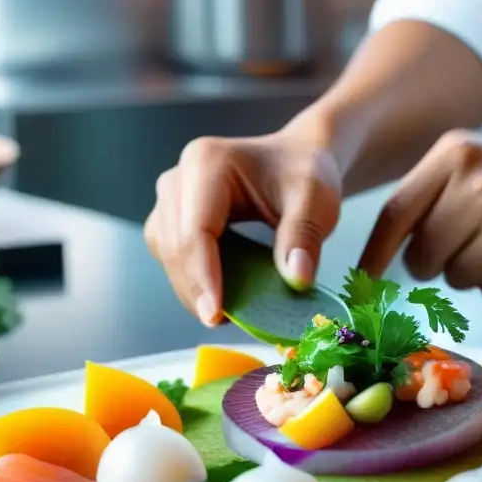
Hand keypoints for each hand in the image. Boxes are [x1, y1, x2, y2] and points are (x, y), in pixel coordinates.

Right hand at [145, 127, 342, 325]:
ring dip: (190, 287)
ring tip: (225, 311)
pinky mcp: (171, 216)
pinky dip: (191, 279)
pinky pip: (170, 254)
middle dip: (195, 289)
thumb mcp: (315, 200)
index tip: (216, 316)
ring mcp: (170, 197)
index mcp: (207, 163)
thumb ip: (303, 236)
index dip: (202, 277)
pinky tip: (218, 294)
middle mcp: (179, 178)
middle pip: (174, 245)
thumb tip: (297, 279)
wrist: (297, 159)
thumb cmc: (304, 173)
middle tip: (224, 322)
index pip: (196, 230)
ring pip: (166, 253)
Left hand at [359, 130, 481, 302]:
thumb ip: (420, 197)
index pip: (396, 214)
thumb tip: (375, 260)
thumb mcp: (461, 161)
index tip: (362, 283)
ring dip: (469, 273)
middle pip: (424, 258)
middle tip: (458, 246)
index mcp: (453, 156)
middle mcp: (480, 184)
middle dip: (433, 263)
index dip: (374, 255)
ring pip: (457, 279)